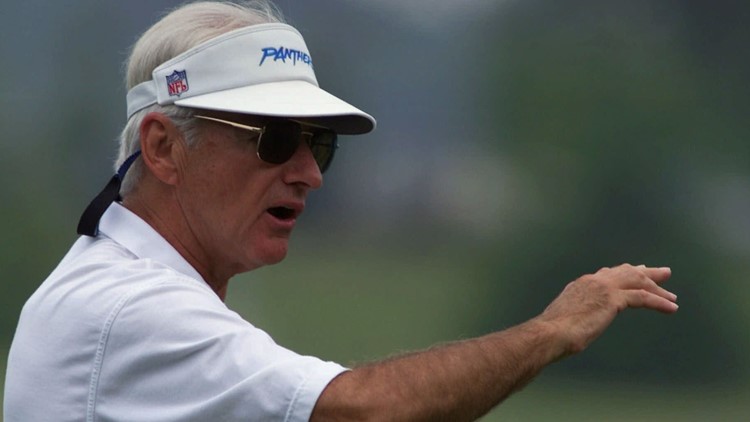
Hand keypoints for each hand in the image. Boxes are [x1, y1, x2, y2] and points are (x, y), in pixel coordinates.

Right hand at [537, 264, 677, 355]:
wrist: (550, 333)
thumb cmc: (552, 334)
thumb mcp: (564, 320)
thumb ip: (575, 318)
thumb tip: (574, 329)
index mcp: (581, 285)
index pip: (607, 274)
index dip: (625, 273)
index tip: (637, 272)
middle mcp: (593, 281)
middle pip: (626, 272)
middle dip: (646, 273)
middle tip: (663, 273)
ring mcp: (603, 288)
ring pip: (637, 282)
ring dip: (657, 288)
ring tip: (672, 296)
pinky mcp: (612, 299)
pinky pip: (642, 297)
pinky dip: (658, 301)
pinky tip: (671, 308)